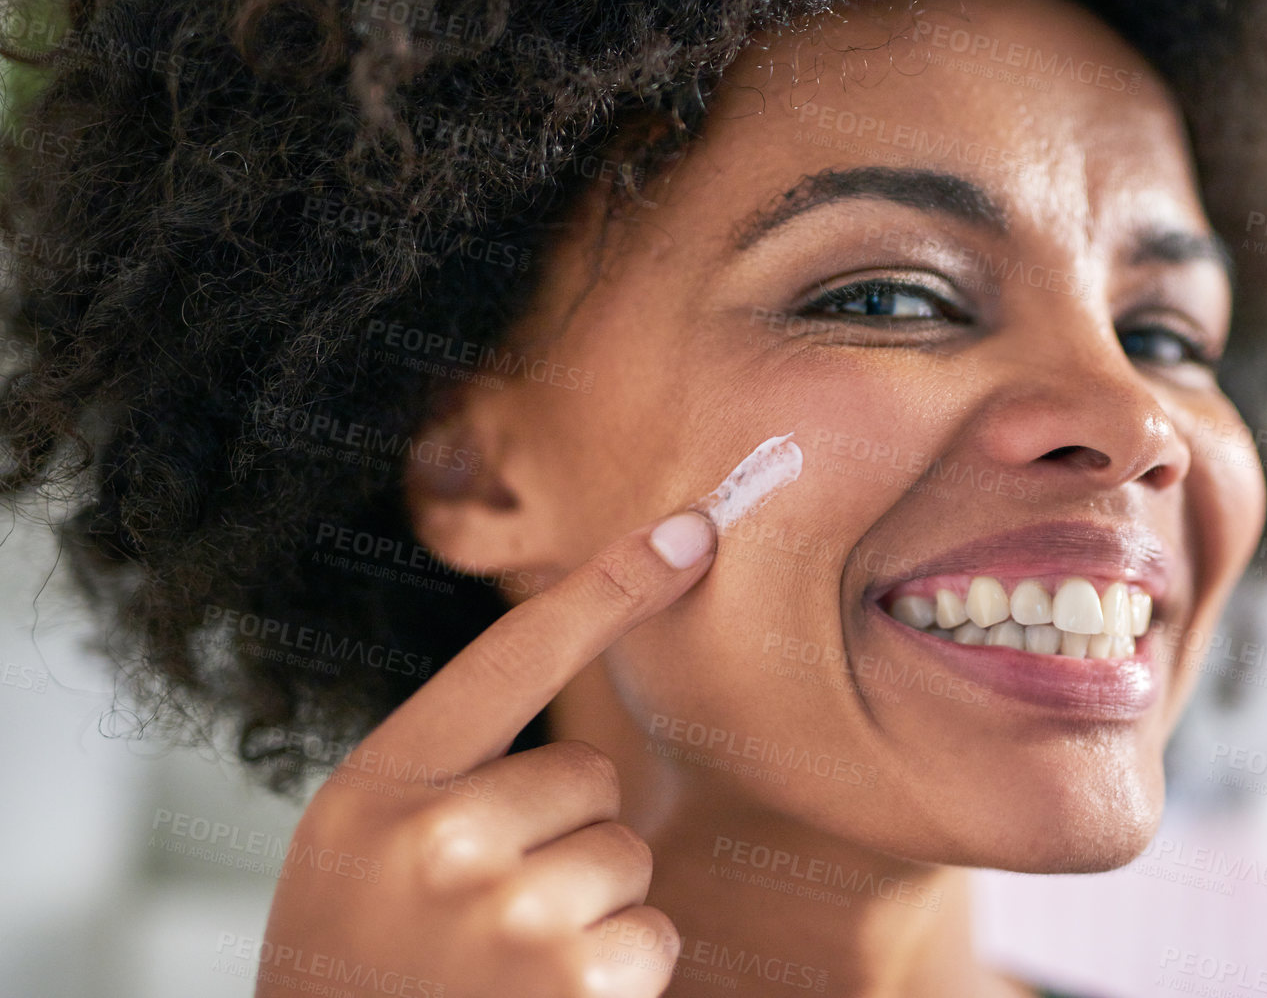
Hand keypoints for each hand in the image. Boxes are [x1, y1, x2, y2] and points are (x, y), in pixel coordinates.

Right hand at [254, 510, 716, 997]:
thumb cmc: (357, 970)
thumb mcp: (362, 847)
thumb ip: (448, 777)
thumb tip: (581, 743)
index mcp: (380, 786)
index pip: (513, 655)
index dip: (611, 585)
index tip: (693, 530)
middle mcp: (441, 839)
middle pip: (592, 776)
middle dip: (563, 836)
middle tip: (486, 914)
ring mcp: (509, 914)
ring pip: (625, 854)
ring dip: (590, 910)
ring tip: (504, 969)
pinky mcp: (575, 983)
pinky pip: (650, 933)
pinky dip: (616, 973)